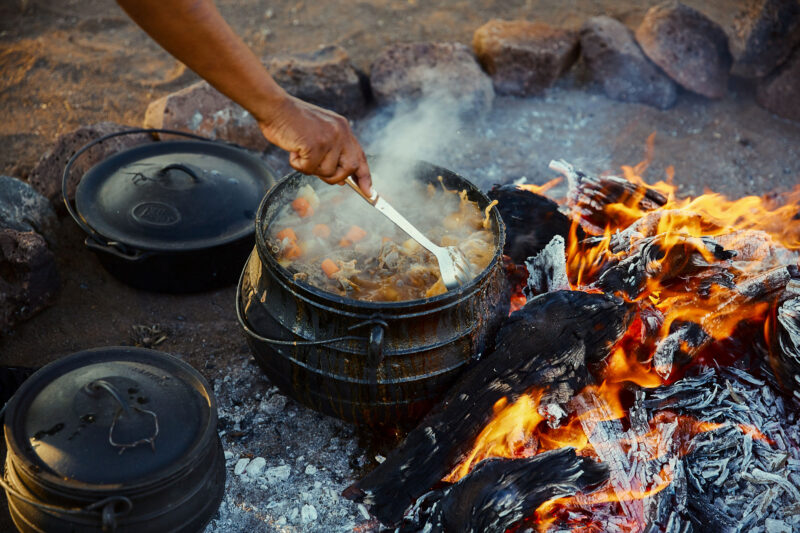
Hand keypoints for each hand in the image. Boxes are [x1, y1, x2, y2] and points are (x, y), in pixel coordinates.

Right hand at [257, 94, 371, 194]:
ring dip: (310, 168)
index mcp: (343, 128)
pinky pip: (309, 169)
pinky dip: (298, 164)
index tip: (369, 192)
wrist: (274, 107)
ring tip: (299, 151)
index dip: (364, 176)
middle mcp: (340, 132)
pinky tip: (293, 150)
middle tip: (315, 169)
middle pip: (350, 168)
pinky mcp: (316, 145)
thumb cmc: (291, 122)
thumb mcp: (318, 134)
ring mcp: (329, 138)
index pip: (360, 156)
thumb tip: (342, 180)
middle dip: (335, 177)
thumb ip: (331, 153)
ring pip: (327, 172)